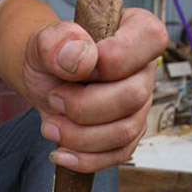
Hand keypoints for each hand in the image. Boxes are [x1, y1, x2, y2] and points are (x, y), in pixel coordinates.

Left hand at [22, 8, 167, 172]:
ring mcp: (140, 106)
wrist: (46, 82)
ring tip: (50, 127)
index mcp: (137, 32)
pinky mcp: (128, 135)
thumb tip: (83, 59)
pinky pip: (117, 155)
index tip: (76, 68)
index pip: (149, 41)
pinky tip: (60, 153)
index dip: (111, 60)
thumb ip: (56, 42)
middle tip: (53, 99)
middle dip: (84, 105)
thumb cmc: (52, 57)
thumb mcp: (42, 43)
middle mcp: (145, 70)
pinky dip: (85, 159)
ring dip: (80, 135)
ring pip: (125, 131)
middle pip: (134, 96)